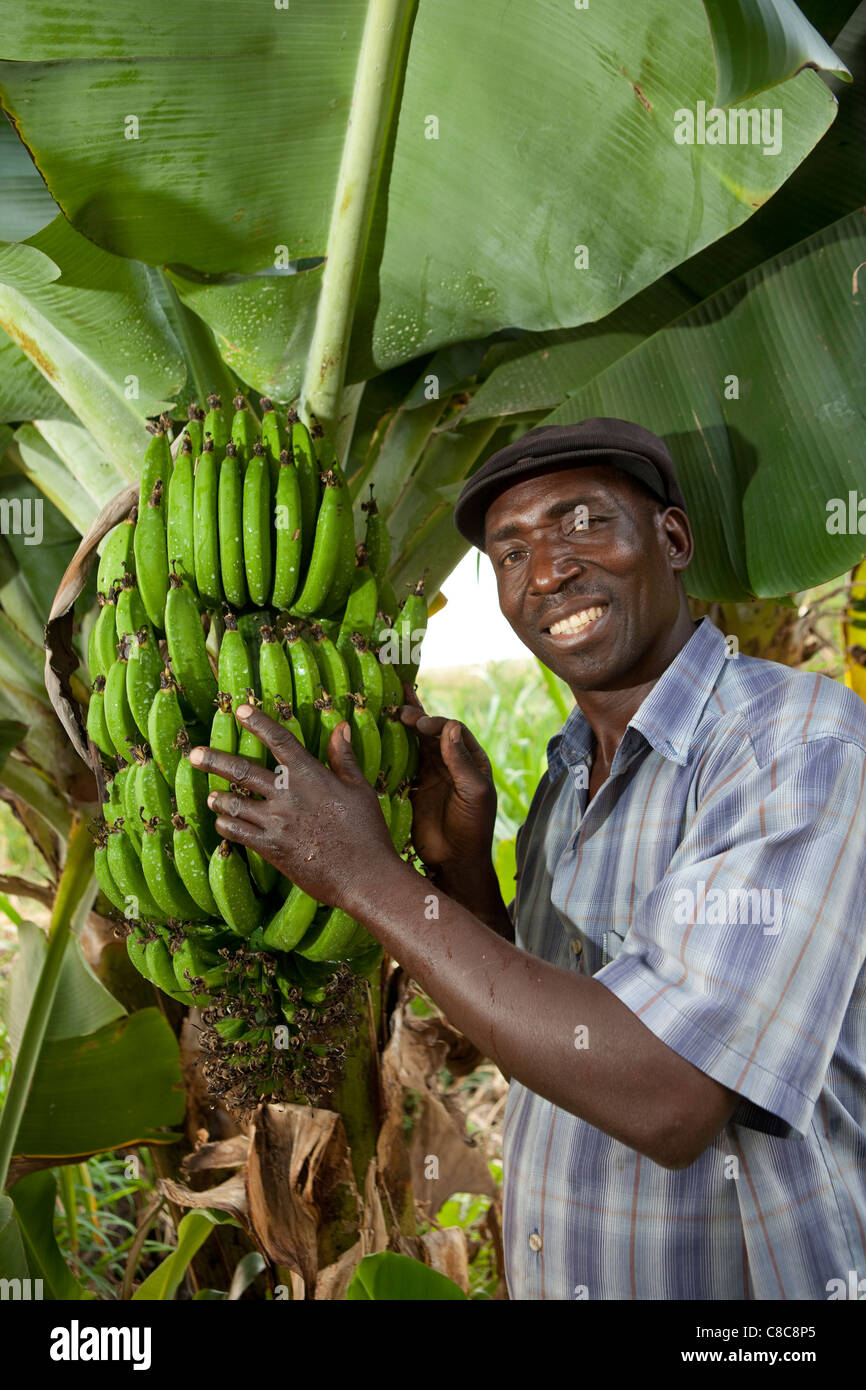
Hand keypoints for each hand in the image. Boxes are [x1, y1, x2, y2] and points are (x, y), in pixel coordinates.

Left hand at [190, 705, 397, 913]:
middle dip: (214, 760)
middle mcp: (288, 795)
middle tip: (193, 754)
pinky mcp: (270, 848)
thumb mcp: (360, 789)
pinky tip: (223, 823)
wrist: (364, 875)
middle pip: (243, 770)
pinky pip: (236, 833)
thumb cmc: (367, 831)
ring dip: (218, 798)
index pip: (279, 740)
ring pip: (233, 803)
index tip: (240, 710)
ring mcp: (276, 822)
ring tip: (211, 796)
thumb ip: (344, 757)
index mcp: (311, 776)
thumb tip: (341, 726)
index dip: (258, 723)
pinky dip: (226, 825)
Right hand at [397, 684, 496, 879]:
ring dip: (403, 726)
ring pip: (415, 742)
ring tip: (388, 709)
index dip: (436, 723)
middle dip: (416, 718)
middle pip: (431, 731)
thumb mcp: (474, 792)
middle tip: (399, 710)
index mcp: (471, 759)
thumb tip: (450, 726)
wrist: (454, 859)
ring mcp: (430, 773)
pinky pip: (401, 761)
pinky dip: (391, 747)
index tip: (421, 724)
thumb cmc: (472, 826)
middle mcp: (450, 762)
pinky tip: (379, 733)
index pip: (452, 730)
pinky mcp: (412, 786)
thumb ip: (461, 760)